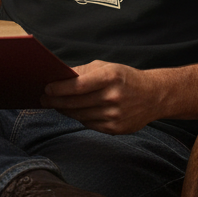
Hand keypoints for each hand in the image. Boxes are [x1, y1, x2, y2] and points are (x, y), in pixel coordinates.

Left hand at [41, 60, 162, 134]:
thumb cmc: (126, 78)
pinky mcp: (115, 128)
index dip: (60, 88)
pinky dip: (79, 117)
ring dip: (65, 110)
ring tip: (56, 104)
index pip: (78, 85)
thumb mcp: (107, 67)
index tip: (47, 88)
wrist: (153, 96)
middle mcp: (113, 97)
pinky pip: (89, 124)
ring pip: (80, 115)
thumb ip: (83, 72)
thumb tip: (59, 77)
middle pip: (76, 102)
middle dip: (56, 101)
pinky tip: (74, 112)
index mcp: (111, 77)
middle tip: (44, 98)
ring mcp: (114, 115)